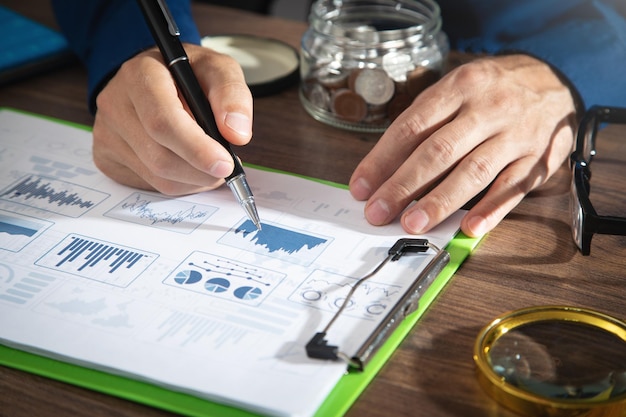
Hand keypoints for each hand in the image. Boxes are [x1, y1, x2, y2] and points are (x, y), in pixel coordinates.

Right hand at [92, 44, 252, 194]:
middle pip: (159, 156)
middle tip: (227, 167)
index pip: (163, 122)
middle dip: (201, 170)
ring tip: (211, 164)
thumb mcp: (217, 70)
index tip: (226, 163)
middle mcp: (115, 104)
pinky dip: (180, 183)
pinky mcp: (107, 157)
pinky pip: (150, 184)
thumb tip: (237, 134)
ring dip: (194, 179)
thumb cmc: (188, 75)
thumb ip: (232, 96)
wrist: (156, 77)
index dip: (197, 149)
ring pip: (157, 176)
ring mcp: (107, 133)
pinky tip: (190, 166)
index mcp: (141, 75)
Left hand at [349, 54, 578, 236]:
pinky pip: (514, 187)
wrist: (554, 81)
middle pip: (438, 151)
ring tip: (413, 224)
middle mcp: (487, 109)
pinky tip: (470, 228)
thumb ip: (423, 124)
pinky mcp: (538, 158)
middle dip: (403, 185)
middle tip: (378, 212)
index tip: (361, 187)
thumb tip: (384, 170)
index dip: (382, 160)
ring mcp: (515, 134)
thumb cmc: (490, 92)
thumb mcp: (455, 91)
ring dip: (440, 201)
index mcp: (459, 88)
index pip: (411, 127)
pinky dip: (491, 209)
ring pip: (473, 171)